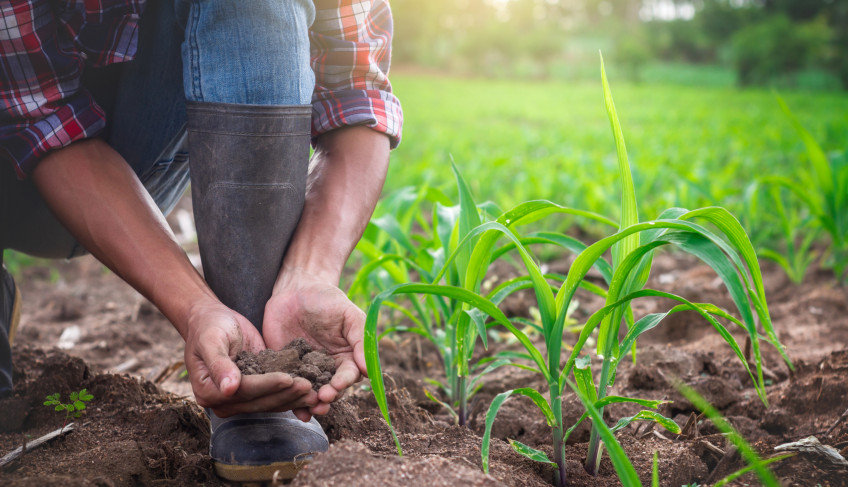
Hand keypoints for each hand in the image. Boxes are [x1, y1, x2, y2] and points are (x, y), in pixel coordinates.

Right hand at [183, 300, 316, 416]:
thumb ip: (219, 364)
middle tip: (309, 386)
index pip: (244, 391)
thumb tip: (229, 389)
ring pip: (270, 403)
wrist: (212, 320)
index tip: (288, 378)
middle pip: (259, 401)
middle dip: (285, 394)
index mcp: (208, 391)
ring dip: (293, 398)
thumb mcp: (211, 340)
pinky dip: (292, 394)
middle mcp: (224, 401)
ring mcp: (240, 399)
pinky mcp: (255, 391)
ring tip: (314, 391)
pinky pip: (274, 396)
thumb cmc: (209, 326)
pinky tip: (310, 390)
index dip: (267, 385)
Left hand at [263, 268, 367, 415]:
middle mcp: (328, 368)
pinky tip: (293, 411)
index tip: (337, 386)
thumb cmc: (327, 299)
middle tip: (322, 399)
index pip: (349, 375)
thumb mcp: (348, 314)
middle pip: (331, 390)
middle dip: (328, 397)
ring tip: (309, 409)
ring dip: (311, 404)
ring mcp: (306, 370)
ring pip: (311, 394)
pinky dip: (291, 400)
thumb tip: (367, 369)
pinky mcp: (285, 369)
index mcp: (346, 356)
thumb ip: (360, 338)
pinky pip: (289, 388)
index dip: (344, 383)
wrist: (295, 289)